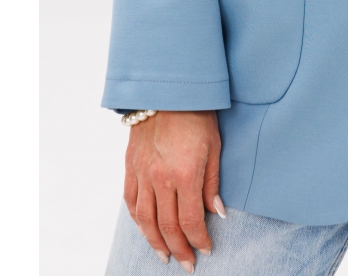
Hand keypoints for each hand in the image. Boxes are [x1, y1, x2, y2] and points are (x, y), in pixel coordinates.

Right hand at [123, 110, 223, 271]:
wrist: (167, 90)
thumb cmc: (197, 114)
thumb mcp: (214, 146)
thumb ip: (212, 182)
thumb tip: (217, 212)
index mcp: (185, 174)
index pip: (189, 221)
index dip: (198, 240)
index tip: (205, 250)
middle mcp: (160, 178)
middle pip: (167, 226)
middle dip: (178, 248)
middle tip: (186, 263)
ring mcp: (142, 173)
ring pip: (144, 220)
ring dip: (155, 241)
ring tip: (164, 255)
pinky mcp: (130, 166)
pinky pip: (131, 201)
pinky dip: (138, 220)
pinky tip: (146, 228)